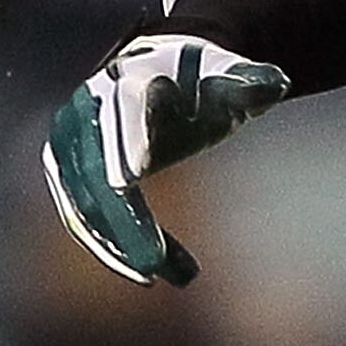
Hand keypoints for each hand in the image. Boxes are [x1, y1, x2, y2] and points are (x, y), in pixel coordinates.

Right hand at [42, 32, 288, 285]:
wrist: (162, 69)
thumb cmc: (204, 76)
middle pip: (98, 175)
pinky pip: (85, 216)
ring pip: (85, 206)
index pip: (128, 117)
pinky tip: (160, 270)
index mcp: (128, 80)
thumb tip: (277, 85)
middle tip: (153, 265)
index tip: (131, 179)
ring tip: (174, 276)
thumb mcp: (231, 76)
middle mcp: (88, 110)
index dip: (129, 144)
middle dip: (124, 223)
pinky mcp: (67, 169)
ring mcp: (70, 141)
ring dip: (120, 247)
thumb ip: (251, 83)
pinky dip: (116, 246)